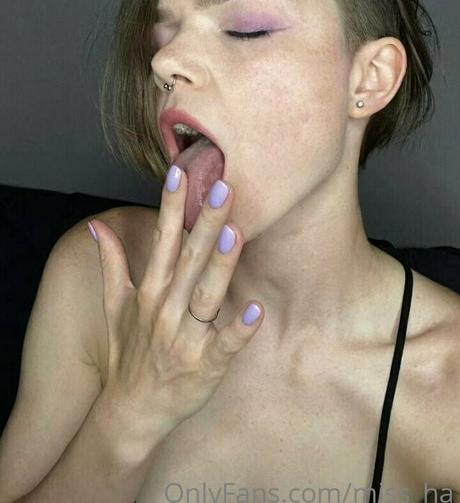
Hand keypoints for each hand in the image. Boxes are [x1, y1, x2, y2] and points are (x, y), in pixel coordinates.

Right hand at [88, 169, 263, 445]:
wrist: (132, 412)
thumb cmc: (129, 354)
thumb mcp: (114, 308)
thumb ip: (110, 263)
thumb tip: (96, 226)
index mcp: (148, 292)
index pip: (162, 241)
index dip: (171, 207)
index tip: (179, 173)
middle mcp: (166, 310)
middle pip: (189, 260)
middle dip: (206, 223)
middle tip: (224, 187)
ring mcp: (186, 338)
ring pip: (207, 295)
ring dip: (221, 264)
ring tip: (237, 232)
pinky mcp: (206, 365)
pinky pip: (225, 344)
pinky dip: (239, 328)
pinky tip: (255, 309)